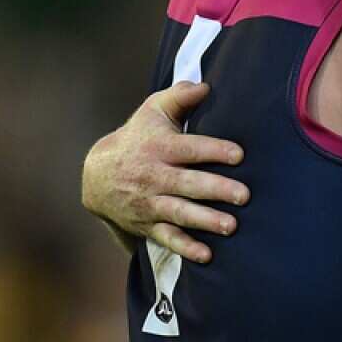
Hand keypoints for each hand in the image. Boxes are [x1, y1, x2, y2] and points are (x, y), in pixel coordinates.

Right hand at [81, 82, 249, 262]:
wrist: (98, 175)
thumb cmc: (140, 136)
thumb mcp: (154, 110)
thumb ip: (180, 96)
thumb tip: (206, 86)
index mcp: (159, 147)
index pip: (188, 148)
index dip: (213, 150)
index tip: (239, 154)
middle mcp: (153, 176)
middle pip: (187, 183)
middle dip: (215, 189)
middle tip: (244, 195)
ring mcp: (149, 203)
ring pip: (178, 213)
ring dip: (204, 220)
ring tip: (231, 226)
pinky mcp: (147, 224)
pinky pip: (166, 238)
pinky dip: (185, 248)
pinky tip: (206, 255)